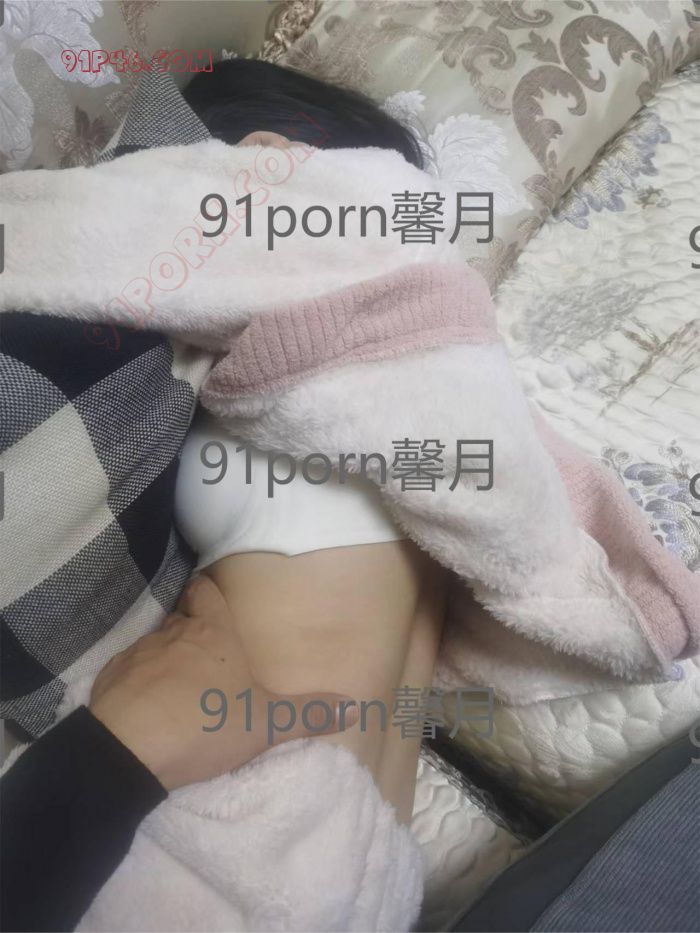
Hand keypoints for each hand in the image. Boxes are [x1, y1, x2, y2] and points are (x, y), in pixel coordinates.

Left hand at [89, 575, 357, 789]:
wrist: (129, 749)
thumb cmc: (204, 724)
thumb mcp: (265, 724)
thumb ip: (308, 714)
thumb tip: (356, 706)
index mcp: (213, 633)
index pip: (206, 591)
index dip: (209, 591)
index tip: (214, 596)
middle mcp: (174, 633)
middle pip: (181, 616)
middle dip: (192, 626)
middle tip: (208, 650)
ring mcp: (139, 654)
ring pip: (155, 643)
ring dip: (166, 657)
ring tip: (178, 684)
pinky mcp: (112, 679)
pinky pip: (129, 672)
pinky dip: (139, 683)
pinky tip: (147, 706)